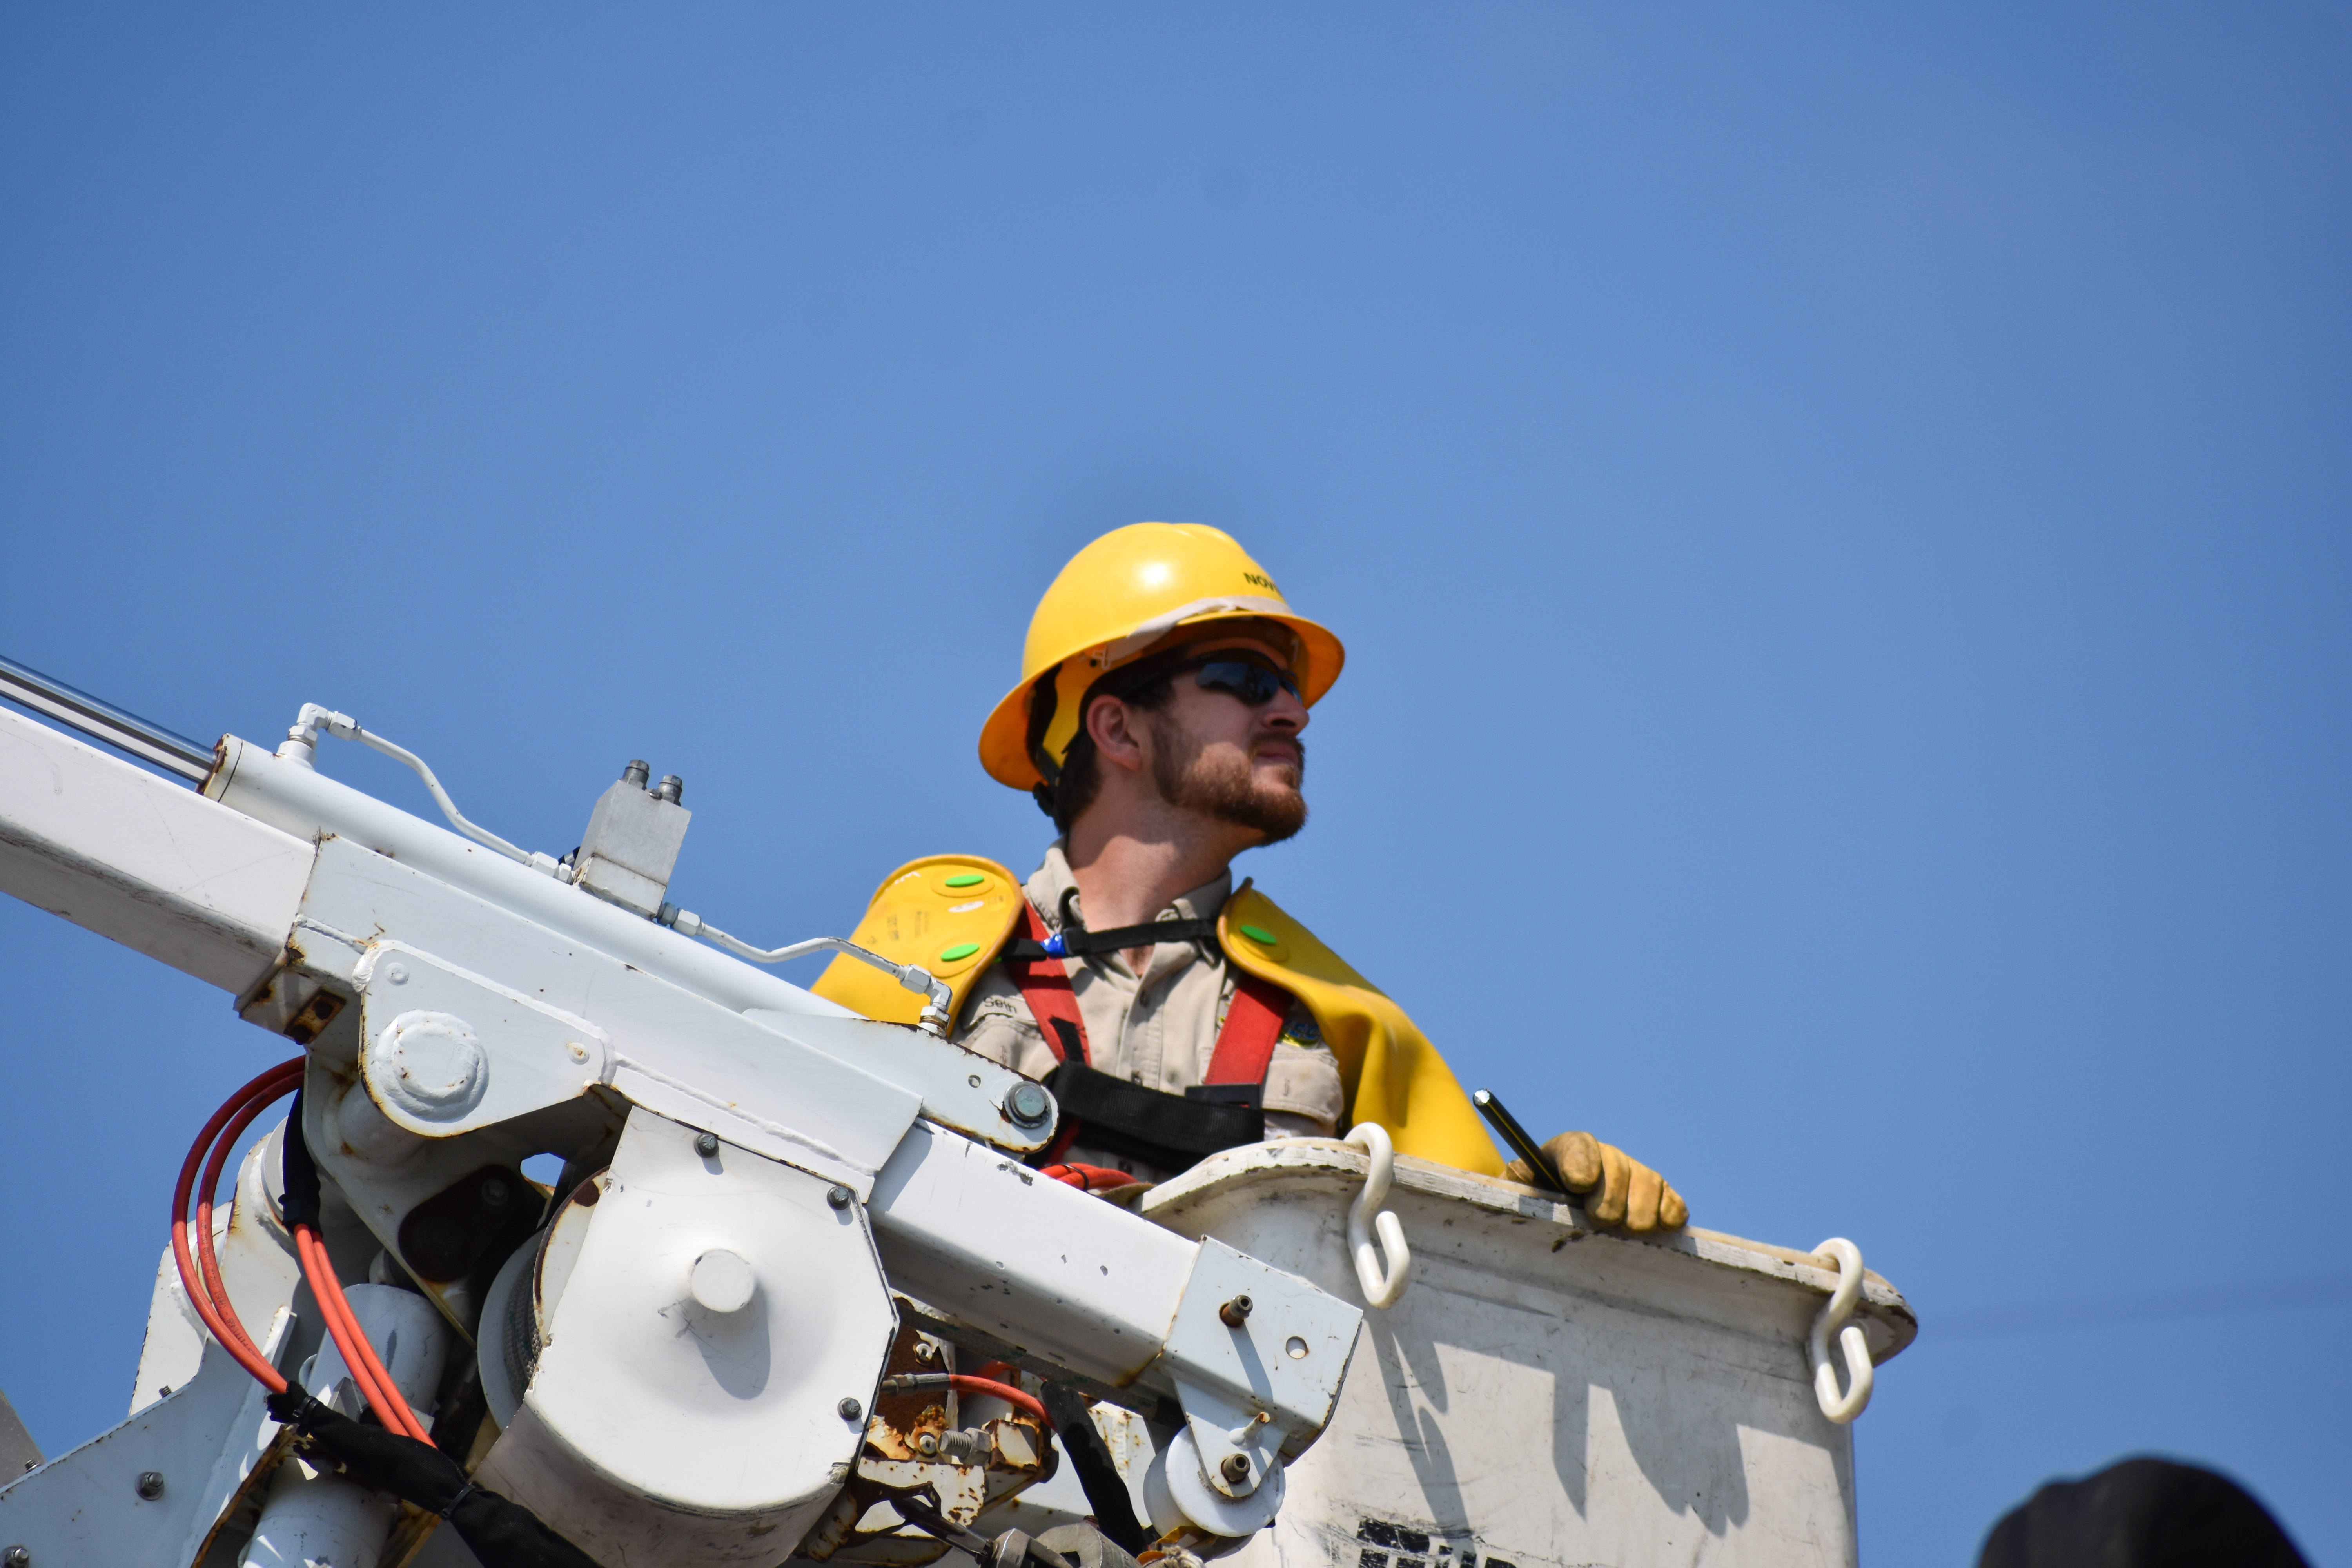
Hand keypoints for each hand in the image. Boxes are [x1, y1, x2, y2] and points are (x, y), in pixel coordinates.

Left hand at [1506, 1131, 1687, 1232]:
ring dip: (1640, 1209)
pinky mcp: (1660, 1198)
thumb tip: (1520, 1173)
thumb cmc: (1538, 1211)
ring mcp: (1636, 1176)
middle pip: (1617, 1165)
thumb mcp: (1520, 1195)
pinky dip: (1669, 1215)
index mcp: (1567, 1153)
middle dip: (1611, 1195)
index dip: (1581, 1161)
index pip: (1577, 1146)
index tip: (1578, 1184)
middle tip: (1601, 1219)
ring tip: (1628, 1230)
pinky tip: (1658, 1227)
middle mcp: (1606, 1159)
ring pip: (1649, 1181)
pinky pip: (1673, 1202)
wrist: (1566, 1227)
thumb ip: (1517, 1182)